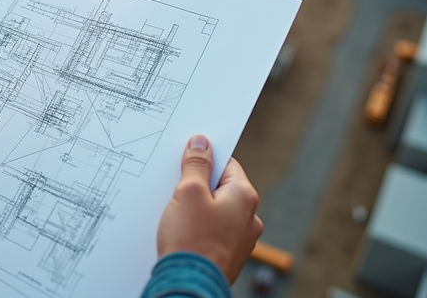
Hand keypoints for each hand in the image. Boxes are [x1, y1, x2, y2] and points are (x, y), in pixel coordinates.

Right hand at [157, 135, 262, 283]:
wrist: (188, 284)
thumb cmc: (191, 240)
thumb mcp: (188, 192)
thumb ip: (196, 164)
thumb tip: (202, 142)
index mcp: (244, 196)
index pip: (227, 164)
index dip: (205, 160)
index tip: (186, 160)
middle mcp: (249, 217)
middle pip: (221, 187)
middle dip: (198, 185)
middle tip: (176, 188)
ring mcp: (241, 239)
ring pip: (217, 210)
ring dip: (198, 208)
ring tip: (178, 215)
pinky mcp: (229, 254)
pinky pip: (214, 230)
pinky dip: (200, 227)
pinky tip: (183, 232)